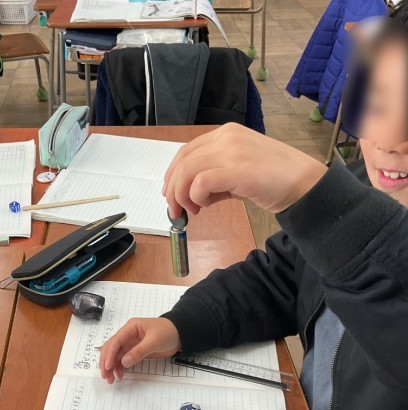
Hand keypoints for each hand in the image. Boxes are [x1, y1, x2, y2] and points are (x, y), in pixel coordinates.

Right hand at [99, 318, 180, 383]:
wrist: (180, 333)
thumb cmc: (168, 332)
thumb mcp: (154, 341)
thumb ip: (139, 351)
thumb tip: (124, 362)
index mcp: (131, 328)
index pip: (116, 341)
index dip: (109, 354)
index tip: (107, 366)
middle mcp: (127, 335)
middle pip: (111, 348)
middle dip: (106, 362)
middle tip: (106, 376)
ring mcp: (130, 343)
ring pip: (115, 355)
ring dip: (111, 366)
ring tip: (111, 379)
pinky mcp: (135, 350)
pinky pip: (123, 359)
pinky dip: (119, 367)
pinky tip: (120, 375)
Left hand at [163, 123, 327, 218]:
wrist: (305, 184)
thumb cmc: (273, 179)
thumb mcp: (238, 173)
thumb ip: (214, 178)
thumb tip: (190, 195)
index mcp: (226, 133)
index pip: (186, 151)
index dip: (172, 174)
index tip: (170, 193)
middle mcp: (227, 137)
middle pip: (183, 162)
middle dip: (172, 189)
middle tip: (176, 210)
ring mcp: (233, 151)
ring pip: (188, 172)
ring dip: (182, 196)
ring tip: (192, 210)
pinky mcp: (239, 170)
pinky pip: (201, 182)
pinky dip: (196, 197)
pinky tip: (205, 205)